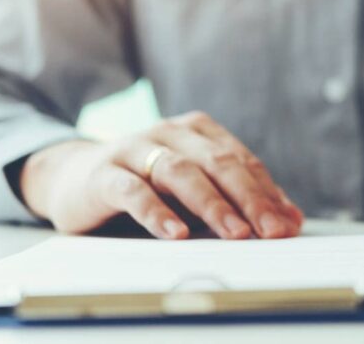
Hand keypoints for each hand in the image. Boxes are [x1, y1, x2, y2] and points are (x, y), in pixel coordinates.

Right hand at [20, 112, 302, 239]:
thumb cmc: (145, 184)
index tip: (288, 224)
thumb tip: (291, 220)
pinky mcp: (104, 174)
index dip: (266, 192)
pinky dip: (156, 212)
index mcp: (196, 130)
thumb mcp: (192, 189)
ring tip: (235, 232)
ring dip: (212, 204)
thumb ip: (237, 200)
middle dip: (249, 198)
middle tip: (272, 230)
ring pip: (180, 172)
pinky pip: (133, 191)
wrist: (72, 177)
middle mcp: (169, 133)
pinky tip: (175, 233)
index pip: (240, 160)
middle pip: (217, 162)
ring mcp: (135, 149)